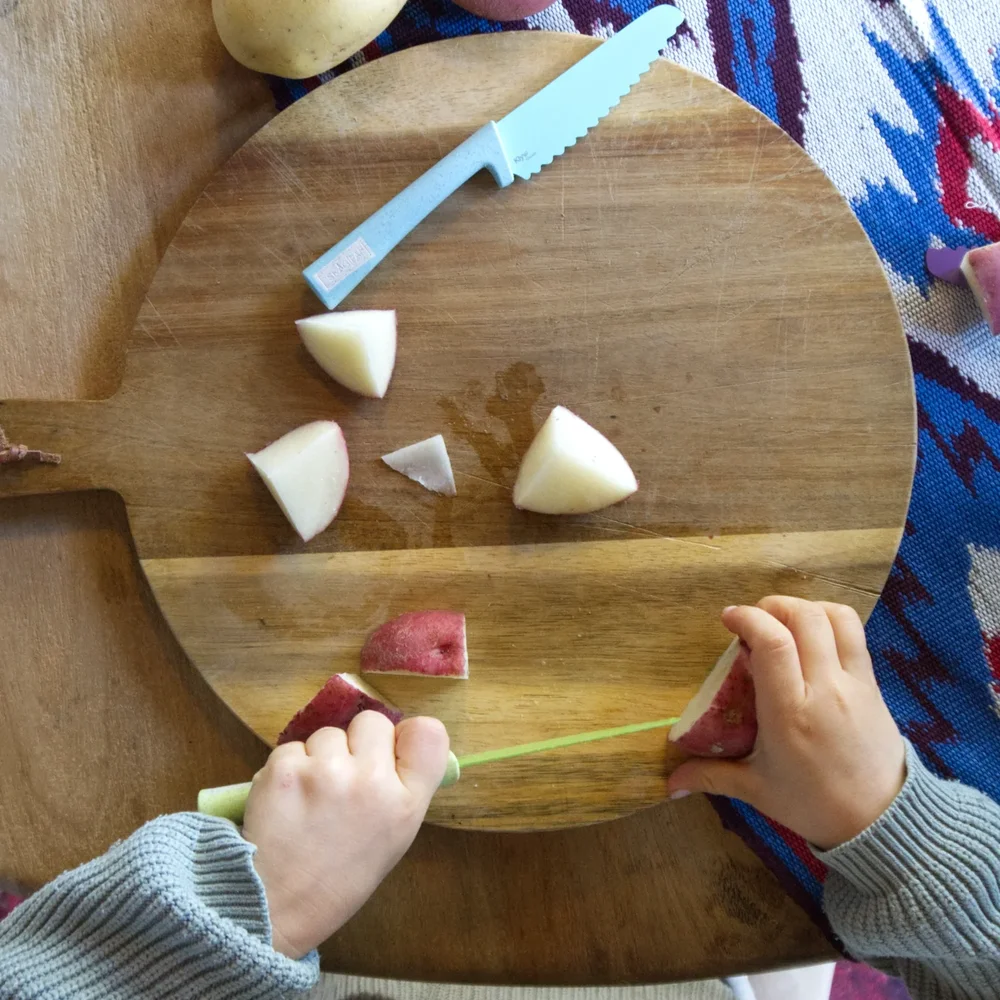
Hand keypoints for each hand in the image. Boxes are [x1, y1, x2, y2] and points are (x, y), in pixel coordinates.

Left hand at [242, 712, 448, 958]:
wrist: (275, 907)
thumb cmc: (340, 876)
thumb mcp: (394, 838)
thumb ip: (403, 788)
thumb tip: (399, 740)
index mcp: (407, 803)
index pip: (429, 732)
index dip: (405, 736)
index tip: (390, 752)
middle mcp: (372, 781)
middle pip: (372, 722)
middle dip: (356, 743)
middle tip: (343, 779)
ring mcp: (327, 771)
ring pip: (328, 734)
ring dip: (319, 757)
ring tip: (311, 797)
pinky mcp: (285, 769)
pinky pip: (292, 747)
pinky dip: (288, 768)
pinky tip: (286, 799)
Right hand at [667, 597, 905, 849]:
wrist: (884, 824)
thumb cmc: (814, 805)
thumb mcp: (756, 790)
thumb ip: (710, 776)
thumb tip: (669, 783)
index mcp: (791, 712)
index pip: (773, 642)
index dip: (748, 618)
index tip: (729, 620)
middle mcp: (826, 689)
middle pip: (805, 618)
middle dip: (773, 606)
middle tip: (753, 621)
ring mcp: (855, 683)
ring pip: (837, 617)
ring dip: (805, 608)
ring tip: (784, 623)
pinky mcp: (874, 684)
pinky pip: (855, 635)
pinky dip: (830, 622)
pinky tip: (811, 640)